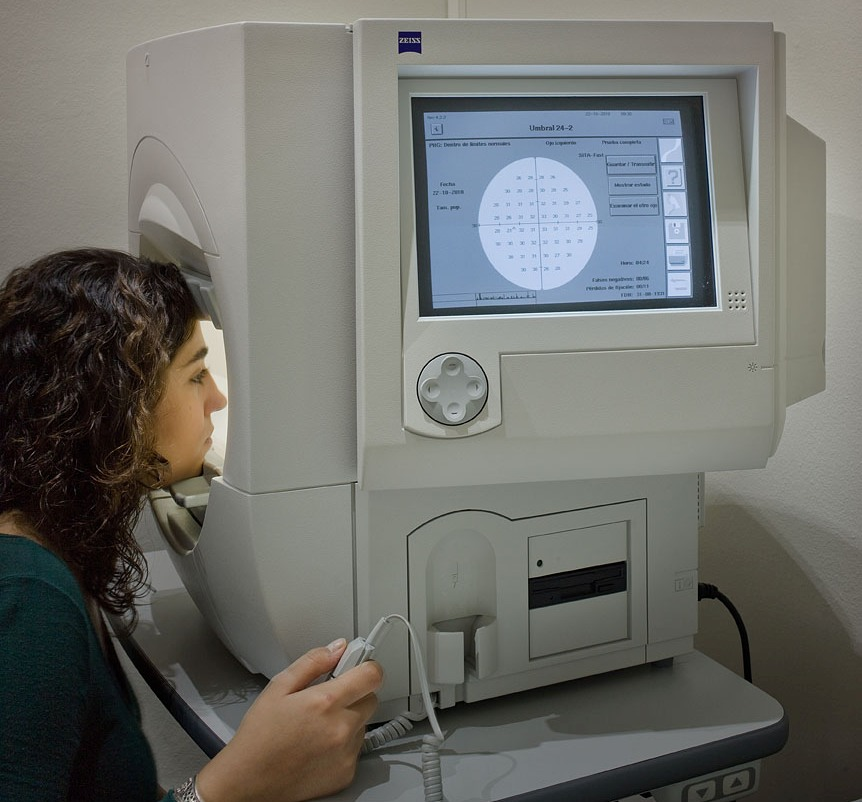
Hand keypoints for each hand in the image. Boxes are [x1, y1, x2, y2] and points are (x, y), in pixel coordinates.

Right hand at [195, 639, 383, 801]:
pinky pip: (356, 749)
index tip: (358, 667)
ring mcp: (346, 753)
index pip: (372, 675)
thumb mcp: (278, 687)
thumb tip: (337, 648)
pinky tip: (319, 745)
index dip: (367, 667)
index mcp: (325, 702)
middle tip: (330, 698)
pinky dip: (344, 744)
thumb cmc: (259, 736)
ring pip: (363, 724)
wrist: (248, 782)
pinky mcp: (346, 774)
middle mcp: (341, 729)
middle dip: (356, 693)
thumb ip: (312, 662)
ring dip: (349, 720)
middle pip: (371, 699)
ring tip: (318, 726)